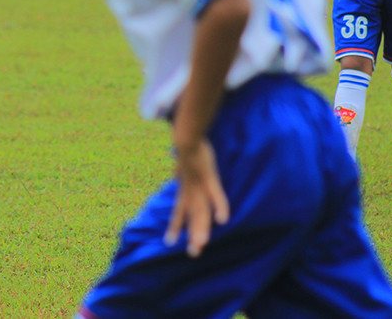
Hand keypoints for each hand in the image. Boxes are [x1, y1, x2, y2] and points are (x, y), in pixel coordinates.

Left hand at [164, 139, 229, 257]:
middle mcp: (190, 191)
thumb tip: (175, 165)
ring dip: (202, 228)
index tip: (169, 242)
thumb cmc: (187, 147)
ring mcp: (199, 186)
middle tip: (193, 254)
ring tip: (201, 245)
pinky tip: (223, 220)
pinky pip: (216, 195)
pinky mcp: (210, 178)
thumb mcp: (182, 160)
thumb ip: (180, 167)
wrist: (186, 136)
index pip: (178, 211)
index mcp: (184, 188)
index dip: (175, 226)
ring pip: (202, 211)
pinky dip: (219, 206)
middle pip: (192, 216)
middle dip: (192, 235)